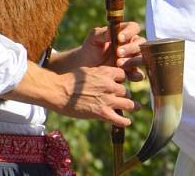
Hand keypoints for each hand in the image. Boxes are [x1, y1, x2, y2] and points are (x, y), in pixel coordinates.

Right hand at [2, 62, 139, 126]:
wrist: (58, 91)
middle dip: (125, 95)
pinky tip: (127, 122)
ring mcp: (106, 99)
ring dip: (132, 106)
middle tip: (123, 99)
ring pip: (128, 104)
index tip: (120, 85)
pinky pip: (119, 119)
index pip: (123, 75)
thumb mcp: (87, 71)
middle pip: (126, 90)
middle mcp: (109, 85)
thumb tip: (105, 77)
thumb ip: (99, 74)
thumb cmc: (69, 81)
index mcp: (105, 73)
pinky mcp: (102, 113)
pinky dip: (124, 122)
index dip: (121, 81)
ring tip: (136, 108)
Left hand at [48, 22, 145, 80]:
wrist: (86, 67)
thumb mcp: (93, 38)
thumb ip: (102, 33)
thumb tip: (111, 30)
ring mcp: (133, 58)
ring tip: (119, 64)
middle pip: (141, 43)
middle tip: (118, 53)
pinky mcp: (132, 72)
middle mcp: (131, 44)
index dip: (129, 32)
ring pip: (142, 57)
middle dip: (130, 48)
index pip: (133, 27)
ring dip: (134, 60)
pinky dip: (136, 75)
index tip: (119, 38)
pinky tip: (128, 75)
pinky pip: (139, 74)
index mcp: (124, 32)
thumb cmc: (90, 49)